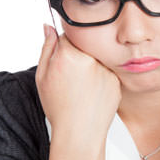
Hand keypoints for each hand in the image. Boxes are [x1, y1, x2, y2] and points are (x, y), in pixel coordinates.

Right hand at [35, 24, 120, 147]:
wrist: (80, 132)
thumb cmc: (59, 107)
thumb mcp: (43, 76)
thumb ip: (47, 48)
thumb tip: (48, 27)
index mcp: (69, 54)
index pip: (67, 34)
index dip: (63, 47)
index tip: (63, 59)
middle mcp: (90, 58)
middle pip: (85, 44)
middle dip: (78, 54)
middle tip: (72, 75)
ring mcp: (106, 68)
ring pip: (97, 57)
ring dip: (91, 65)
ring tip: (83, 87)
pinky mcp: (117, 79)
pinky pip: (107, 70)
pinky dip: (101, 77)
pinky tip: (93, 92)